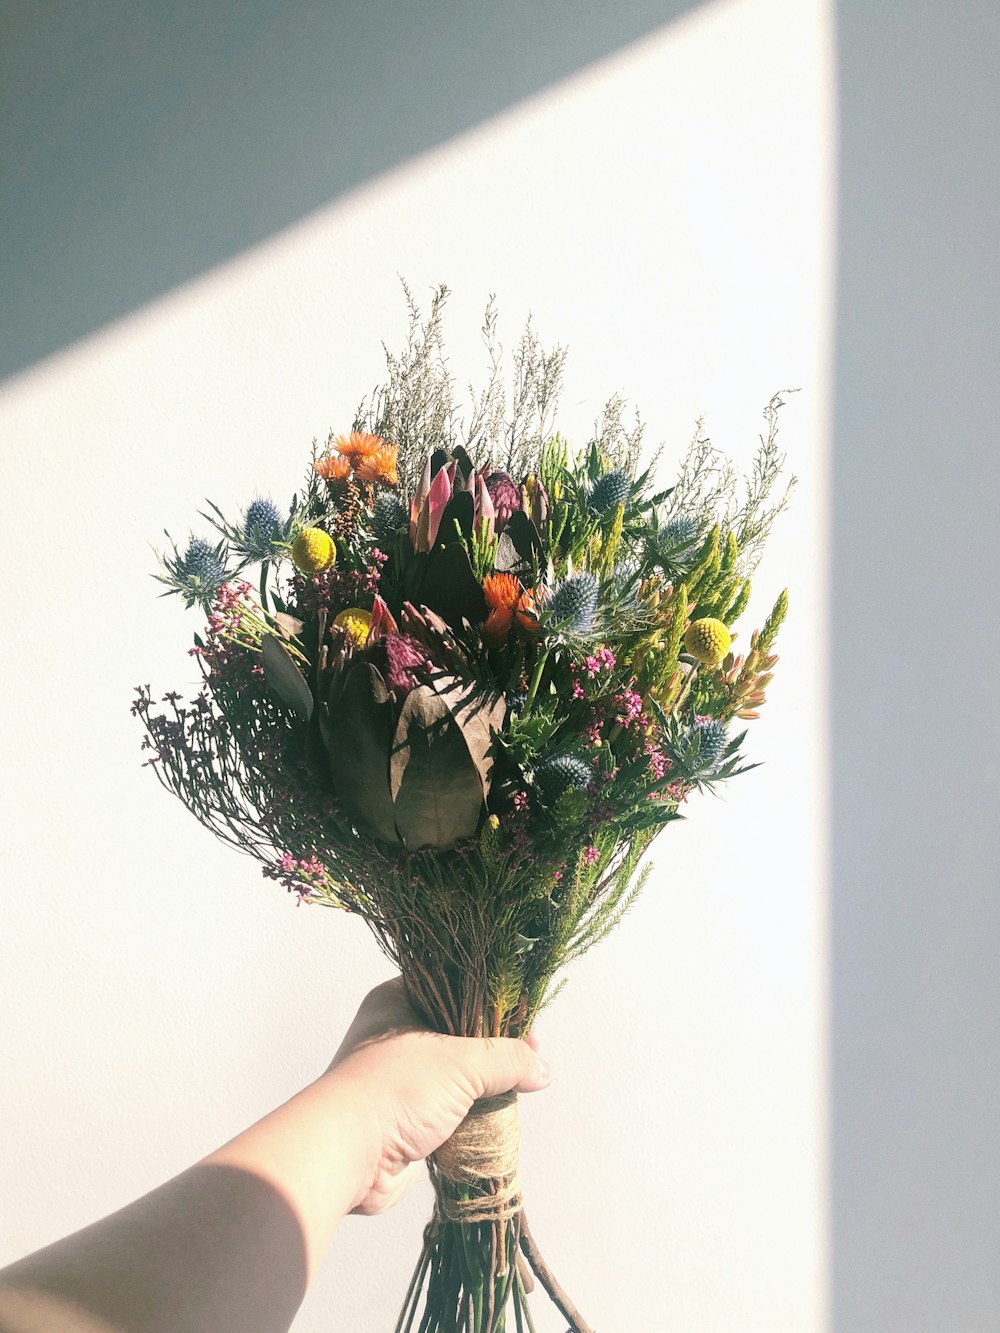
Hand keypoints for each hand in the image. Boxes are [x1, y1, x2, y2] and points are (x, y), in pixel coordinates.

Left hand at [324, 978, 550, 1215]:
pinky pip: (450, 1106)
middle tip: (530, 1054)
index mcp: (399, 1000)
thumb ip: (507, 1060)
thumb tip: (543, 1069)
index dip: (493, 1000)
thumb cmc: (394, 1089)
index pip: (456, 987)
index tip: (526, 1018)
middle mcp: (396, 1034)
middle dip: (495, 1047)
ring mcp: (400, 1077)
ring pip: (457, 1073)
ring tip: (521, 1085)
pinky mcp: (406, 1115)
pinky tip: (498, 1113)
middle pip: (460, 1032)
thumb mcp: (461, 1063)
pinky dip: (472, 1112)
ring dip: (485, 1084)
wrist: (345, 1155)